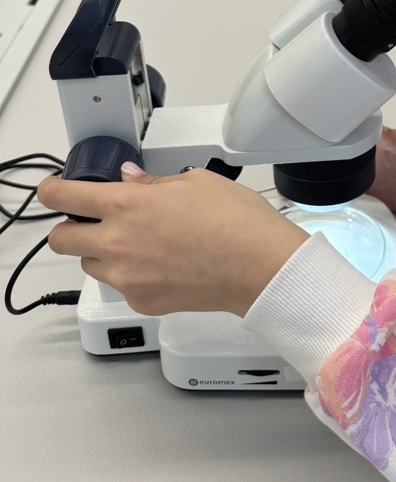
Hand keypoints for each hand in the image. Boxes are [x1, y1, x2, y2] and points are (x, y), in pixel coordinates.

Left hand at [37, 167, 306, 317]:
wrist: (259, 266)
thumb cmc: (236, 221)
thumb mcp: (195, 182)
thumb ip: (153, 183)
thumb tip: (131, 179)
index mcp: (126, 205)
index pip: (62, 197)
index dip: (51, 191)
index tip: (54, 190)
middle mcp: (117, 243)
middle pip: (60, 239)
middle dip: (72, 227)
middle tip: (95, 221)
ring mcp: (126, 277)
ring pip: (89, 266)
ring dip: (101, 253)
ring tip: (140, 244)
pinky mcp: (141, 302)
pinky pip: (121, 287)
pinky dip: (132, 276)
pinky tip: (163, 265)